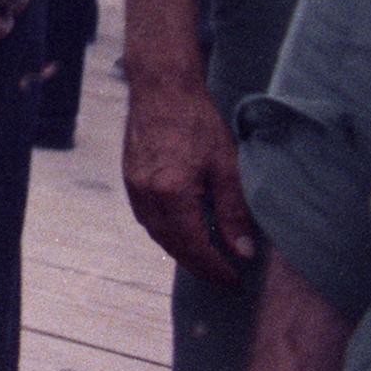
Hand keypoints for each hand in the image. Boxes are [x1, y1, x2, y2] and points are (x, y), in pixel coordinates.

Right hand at [124, 70, 256, 281]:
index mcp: (172, 194)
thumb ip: (233, 212)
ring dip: (179, 252)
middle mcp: (147, 195)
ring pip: (155, 234)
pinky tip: (180, 232)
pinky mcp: (129, 178)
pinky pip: (145, 217)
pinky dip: (163, 232)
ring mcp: (133, 187)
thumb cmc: (197, 123)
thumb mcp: (226, 168)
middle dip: (198, 266)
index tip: (234, 280)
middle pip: (172, 246)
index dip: (215, 269)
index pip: (195, 247)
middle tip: (221, 278)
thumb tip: (242, 251)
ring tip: (204, 260)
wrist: (161, 89)